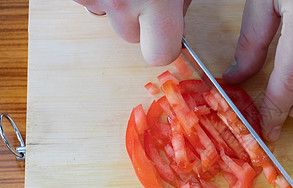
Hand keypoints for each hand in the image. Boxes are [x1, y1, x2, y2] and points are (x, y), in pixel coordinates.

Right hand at [74, 0, 190, 65]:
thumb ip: (178, 6)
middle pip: (131, 36)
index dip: (166, 48)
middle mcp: (121, 2)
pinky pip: (90, 2)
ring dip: (116, 6)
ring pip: (108, 19)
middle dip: (139, 21)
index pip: (159, 55)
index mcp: (157, 1)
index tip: (168, 41)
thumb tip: (176, 24)